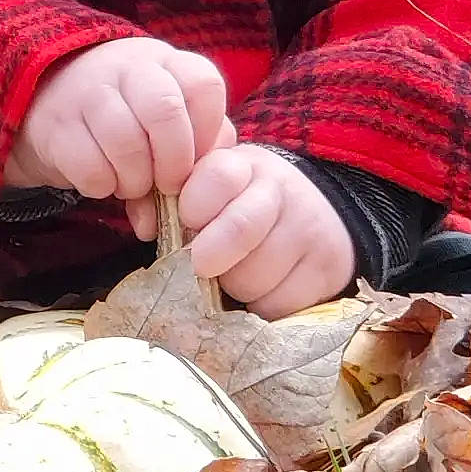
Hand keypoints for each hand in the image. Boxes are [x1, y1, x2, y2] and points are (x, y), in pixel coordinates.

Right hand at [4, 38, 229, 200]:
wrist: (53, 100)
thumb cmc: (128, 116)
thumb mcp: (167, 117)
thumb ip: (196, 150)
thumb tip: (196, 198)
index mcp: (164, 62)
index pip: (203, 84)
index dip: (207, 131)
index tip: (195, 157)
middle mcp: (126, 68)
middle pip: (164, 110)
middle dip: (173, 162)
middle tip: (167, 185)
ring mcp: (86, 91)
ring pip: (126, 141)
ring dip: (136, 180)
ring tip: (132, 184)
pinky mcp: (56, 125)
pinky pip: (91, 167)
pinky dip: (102, 186)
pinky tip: (102, 180)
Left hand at [166, 144, 355, 317]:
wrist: (316, 212)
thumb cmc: (241, 203)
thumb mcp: (212, 185)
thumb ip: (171, 198)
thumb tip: (143, 225)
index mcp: (242, 165)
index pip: (219, 175)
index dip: (195, 205)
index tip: (187, 222)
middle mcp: (279, 190)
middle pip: (239, 230)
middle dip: (210, 256)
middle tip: (202, 265)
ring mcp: (308, 228)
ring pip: (255, 276)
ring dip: (235, 287)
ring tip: (236, 273)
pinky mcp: (327, 267)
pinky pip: (279, 304)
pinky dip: (262, 306)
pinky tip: (264, 288)